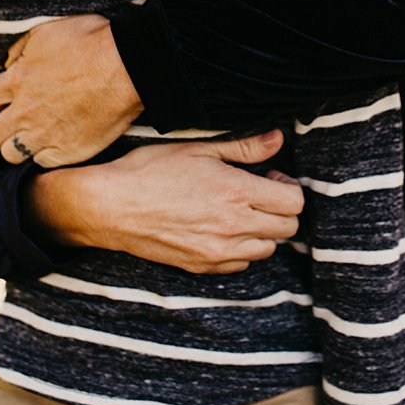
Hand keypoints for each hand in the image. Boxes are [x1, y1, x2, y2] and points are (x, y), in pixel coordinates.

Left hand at [0, 15, 141, 166]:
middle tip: (19, 121)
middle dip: (1, 128)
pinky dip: (47, 156)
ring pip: (11, 155)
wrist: (128, 66)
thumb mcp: (47, 32)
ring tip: (36, 137)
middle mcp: (24, 113)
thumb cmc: (91, 43)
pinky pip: (42, 164)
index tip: (7, 99)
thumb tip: (9, 64)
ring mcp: (44, 136)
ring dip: (19, 146)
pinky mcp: (67, 152)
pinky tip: (58, 143)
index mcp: (16, 81)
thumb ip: (20, 50)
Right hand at [29, 134, 303, 272]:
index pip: (294, 202)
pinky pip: (240, 265)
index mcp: (237, 192)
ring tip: (241, 213)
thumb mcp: (198, 148)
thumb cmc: (150, 170)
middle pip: (287, 229)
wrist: (110, 206)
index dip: (288, 187)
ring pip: (267, 250)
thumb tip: (278, 138)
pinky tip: (222, 231)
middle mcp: (234, 226)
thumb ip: (244, 147)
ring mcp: (218, 251)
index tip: (270, 177)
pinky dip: (240, 250)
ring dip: (263, 232)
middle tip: (259, 194)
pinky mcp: (202, 266)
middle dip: (280, 210)